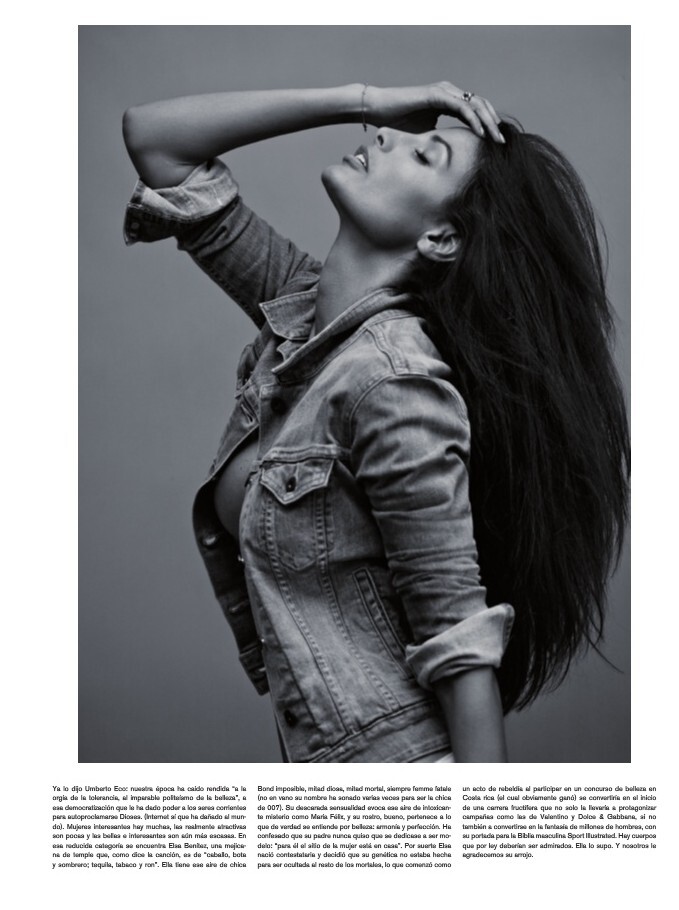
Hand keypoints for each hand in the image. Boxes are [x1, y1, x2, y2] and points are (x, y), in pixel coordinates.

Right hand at [364, 82, 503, 142]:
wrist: (378, 110)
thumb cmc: (397, 122)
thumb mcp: (425, 134)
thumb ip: (440, 138)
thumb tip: (449, 157)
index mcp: (448, 101)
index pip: (475, 111)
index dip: (487, 125)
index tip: (496, 143)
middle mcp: (449, 93)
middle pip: (480, 106)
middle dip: (493, 124)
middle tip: (502, 143)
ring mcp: (444, 91)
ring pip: (474, 105)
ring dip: (488, 123)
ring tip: (496, 140)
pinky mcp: (437, 94)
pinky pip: (461, 107)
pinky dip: (472, 120)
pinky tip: (480, 133)